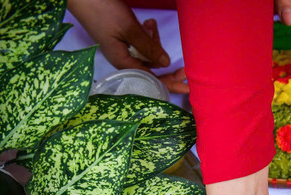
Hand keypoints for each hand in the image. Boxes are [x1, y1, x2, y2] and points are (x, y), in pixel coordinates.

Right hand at [68, 0, 188, 93]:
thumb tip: (166, 64)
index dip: (170, 84)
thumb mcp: (130, 29)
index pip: (151, 80)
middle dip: (159, 51)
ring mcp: (123, 49)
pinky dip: (147, 33)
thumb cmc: (103, 11)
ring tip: (148, 24)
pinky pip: (141, 42)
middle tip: (161, 39)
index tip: (188, 87)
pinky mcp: (123, 39)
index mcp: (123, 63)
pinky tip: (146, 22)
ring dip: (153, 38)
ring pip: (148, 51)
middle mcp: (124, 60)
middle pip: (152, 65)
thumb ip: (148, 48)